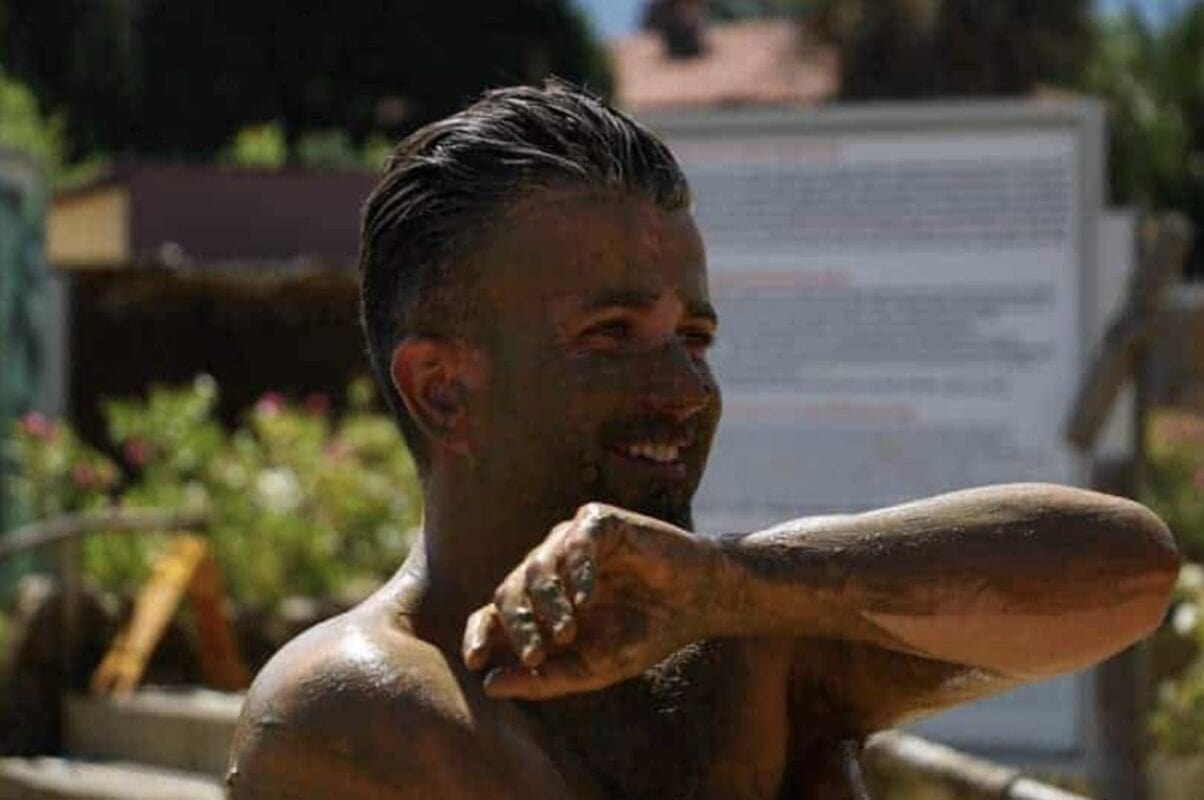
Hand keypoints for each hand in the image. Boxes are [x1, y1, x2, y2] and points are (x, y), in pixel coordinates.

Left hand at [462, 502, 722, 699]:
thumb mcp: (594, 667)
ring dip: (547, 604)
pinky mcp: (600, 522)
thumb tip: (490, 685)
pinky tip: (588, 599)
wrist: (700, 603)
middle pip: (509, 590)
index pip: (493, 613)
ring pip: (537, 565)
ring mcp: (571, 542)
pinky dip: (576, 571)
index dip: (479, 634)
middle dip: (517, 626)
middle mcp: (549, 569)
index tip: (476, 660)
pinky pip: (575, 541)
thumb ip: (545, 678)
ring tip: (567, 633)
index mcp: (540, 605)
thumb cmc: (646, 633)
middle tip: (534, 656)